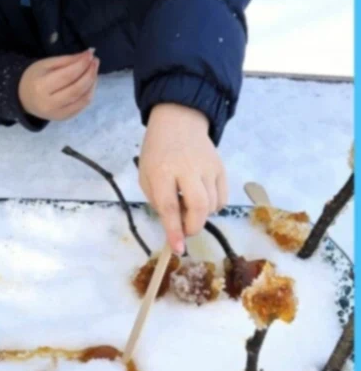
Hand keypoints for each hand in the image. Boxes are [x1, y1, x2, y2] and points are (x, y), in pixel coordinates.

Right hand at [18, 50, 98, 120]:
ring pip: (83, 99)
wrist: (23, 97)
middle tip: (95, 61)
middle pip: (77, 89)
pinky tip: (90, 83)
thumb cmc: (34, 77)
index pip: (67, 76)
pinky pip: (82, 106)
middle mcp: (50, 103)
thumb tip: (88, 54)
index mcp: (41, 87)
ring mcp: (58, 114)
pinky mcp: (64, 118)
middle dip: (90, 74)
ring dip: (92, 83)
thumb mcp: (46, 64)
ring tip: (93, 71)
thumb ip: (67, 60)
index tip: (90, 54)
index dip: (82, 64)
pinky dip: (89, 93)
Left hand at [137, 103, 227, 254]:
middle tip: (185, 230)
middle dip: (193, 226)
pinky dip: (214, 206)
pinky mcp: (221, 168)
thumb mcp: (146, 175)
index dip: (174, 231)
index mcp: (162, 171)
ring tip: (189, 205)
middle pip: (199, 207)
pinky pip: (223, 198)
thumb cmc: (157, 152)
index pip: (169, 206)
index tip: (177, 249)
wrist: (178, 121)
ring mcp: (207, 167)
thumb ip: (158, 201)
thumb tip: (174, 227)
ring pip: (212, 205)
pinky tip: (202, 197)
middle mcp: (187, 169)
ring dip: (202, 215)